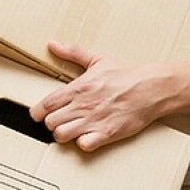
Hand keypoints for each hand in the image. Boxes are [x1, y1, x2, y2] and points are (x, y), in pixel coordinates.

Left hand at [29, 41, 169, 151]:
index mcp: (78, 88)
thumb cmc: (126, 74)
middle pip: (50, 122)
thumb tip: (52, 44)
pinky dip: (83, 143)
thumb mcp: (98, 59)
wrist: (151, 88)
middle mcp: (83, 105)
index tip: (41, 113)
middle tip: (62, 120)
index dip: (38, 112)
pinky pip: (84, 146)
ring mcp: (94, 120)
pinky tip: (89, 136)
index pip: (45, 105)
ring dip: (64, 134)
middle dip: (52, 123)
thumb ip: (73, 52)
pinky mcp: (107, 133)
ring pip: (62, 135)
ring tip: (73, 129)